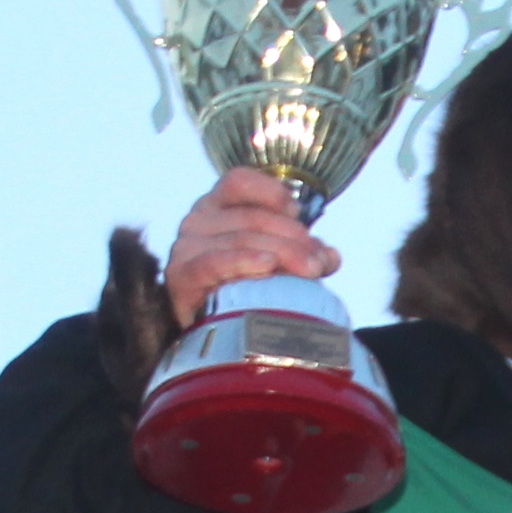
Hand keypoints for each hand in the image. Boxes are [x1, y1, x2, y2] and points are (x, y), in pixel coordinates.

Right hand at [163, 168, 339, 331]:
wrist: (210, 330)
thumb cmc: (243, 287)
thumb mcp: (277, 262)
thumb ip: (303, 253)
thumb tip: (331, 256)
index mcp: (218, 205)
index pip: (239, 182)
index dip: (270, 192)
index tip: (297, 213)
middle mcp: (198, 219)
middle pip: (253, 218)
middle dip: (294, 239)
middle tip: (319, 263)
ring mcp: (186, 246)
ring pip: (242, 240)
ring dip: (283, 254)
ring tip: (311, 272)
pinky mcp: (181, 274)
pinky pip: (214, 262)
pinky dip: (243, 262)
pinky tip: (267, 266)